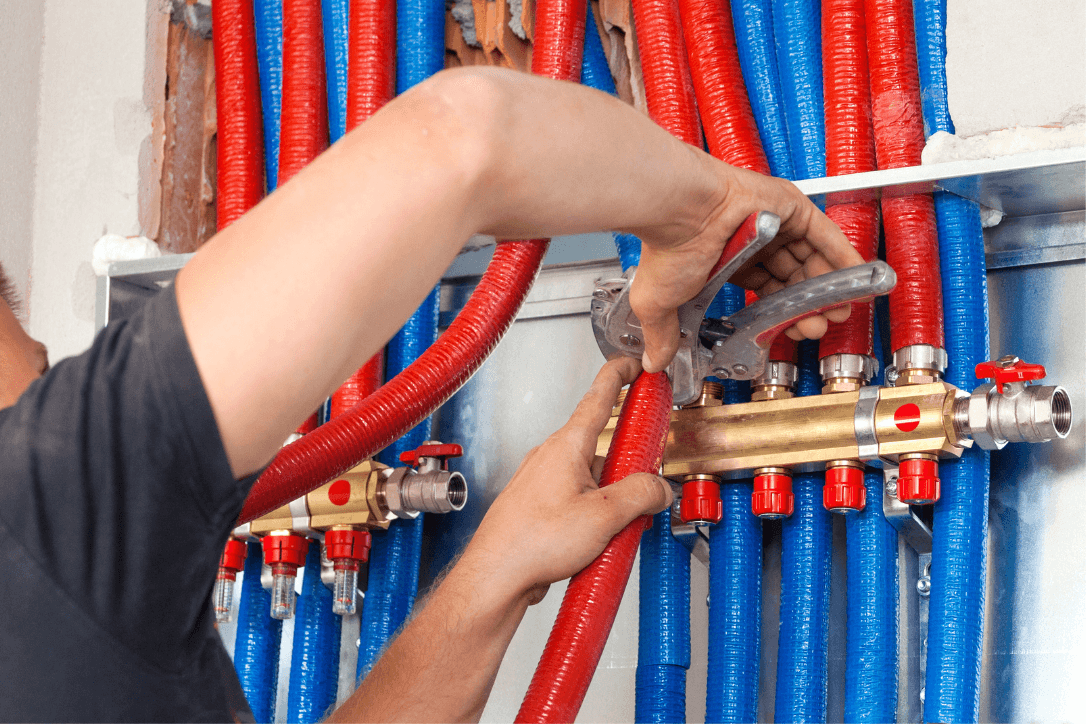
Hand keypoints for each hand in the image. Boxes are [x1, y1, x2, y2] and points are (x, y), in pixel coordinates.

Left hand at [461, 356, 671, 603]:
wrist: (497, 577)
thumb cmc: (531, 542)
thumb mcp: (604, 517)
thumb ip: (640, 495)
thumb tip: (658, 488)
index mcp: (567, 446)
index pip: (599, 395)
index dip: (620, 375)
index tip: (635, 364)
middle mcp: (552, 457)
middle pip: (604, 444)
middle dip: (630, 462)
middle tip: (648, 478)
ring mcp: (545, 481)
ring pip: (594, 476)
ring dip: (614, 496)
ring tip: (620, 525)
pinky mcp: (543, 506)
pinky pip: (581, 499)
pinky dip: (598, 513)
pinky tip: (602, 539)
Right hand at [627, 163, 864, 372]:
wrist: (679, 212)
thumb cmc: (670, 247)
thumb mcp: (663, 302)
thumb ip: (664, 335)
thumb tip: (653, 362)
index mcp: (726, 258)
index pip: (764, 288)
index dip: (781, 311)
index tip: (791, 329)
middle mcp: (752, 238)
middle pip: (792, 275)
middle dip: (808, 304)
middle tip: (819, 326)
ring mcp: (773, 221)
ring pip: (812, 257)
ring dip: (828, 285)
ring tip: (840, 309)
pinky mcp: (791, 206)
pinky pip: (826, 235)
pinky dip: (843, 256)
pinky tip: (855, 278)